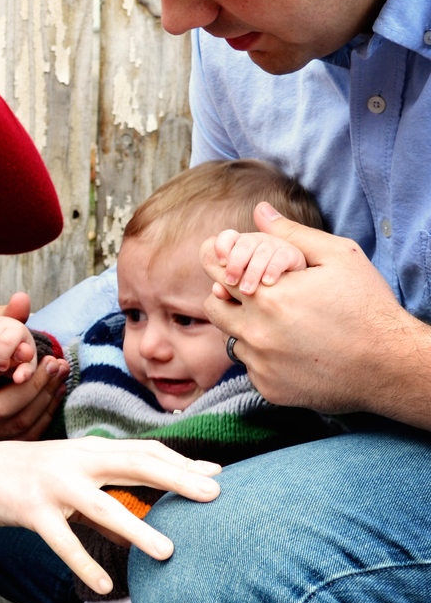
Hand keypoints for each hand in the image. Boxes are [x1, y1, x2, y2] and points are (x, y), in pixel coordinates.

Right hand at [0, 293, 68, 439]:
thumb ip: (2, 315)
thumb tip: (22, 299)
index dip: (7, 364)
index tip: (29, 350)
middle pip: (1, 407)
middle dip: (34, 385)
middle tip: (54, 363)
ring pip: (17, 424)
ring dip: (45, 397)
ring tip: (60, 373)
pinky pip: (27, 437)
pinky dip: (47, 413)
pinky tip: (56, 391)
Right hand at [0, 438, 221, 593]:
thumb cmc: (34, 475)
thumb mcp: (75, 475)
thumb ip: (109, 490)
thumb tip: (146, 516)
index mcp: (93, 449)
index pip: (146, 450)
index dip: (182, 462)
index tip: (217, 472)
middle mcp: (79, 461)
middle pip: (137, 465)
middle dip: (178, 479)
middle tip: (215, 495)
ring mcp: (56, 485)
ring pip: (103, 507)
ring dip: (137, 529)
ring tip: (168, 552)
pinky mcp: (33, 510)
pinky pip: (63, 541)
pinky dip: (84, 563)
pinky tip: (106, 584)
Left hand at [201, 201, 424, 415]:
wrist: (389, 365)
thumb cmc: (366, 306)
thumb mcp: (338, 257)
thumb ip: (292, 233)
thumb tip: (260, 211)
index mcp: (267, 295)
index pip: (217, 272)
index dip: (220, 263)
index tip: (228, 262)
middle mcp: (256, 333)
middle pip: (214, 308)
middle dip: (226, 297)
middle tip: (254, 294)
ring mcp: (261, 365)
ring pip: (233, 340)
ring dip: (248, 330)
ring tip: (283, 325)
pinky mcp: (270, 390)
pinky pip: (253, 369)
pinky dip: (266, 359)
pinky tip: (295, 351)